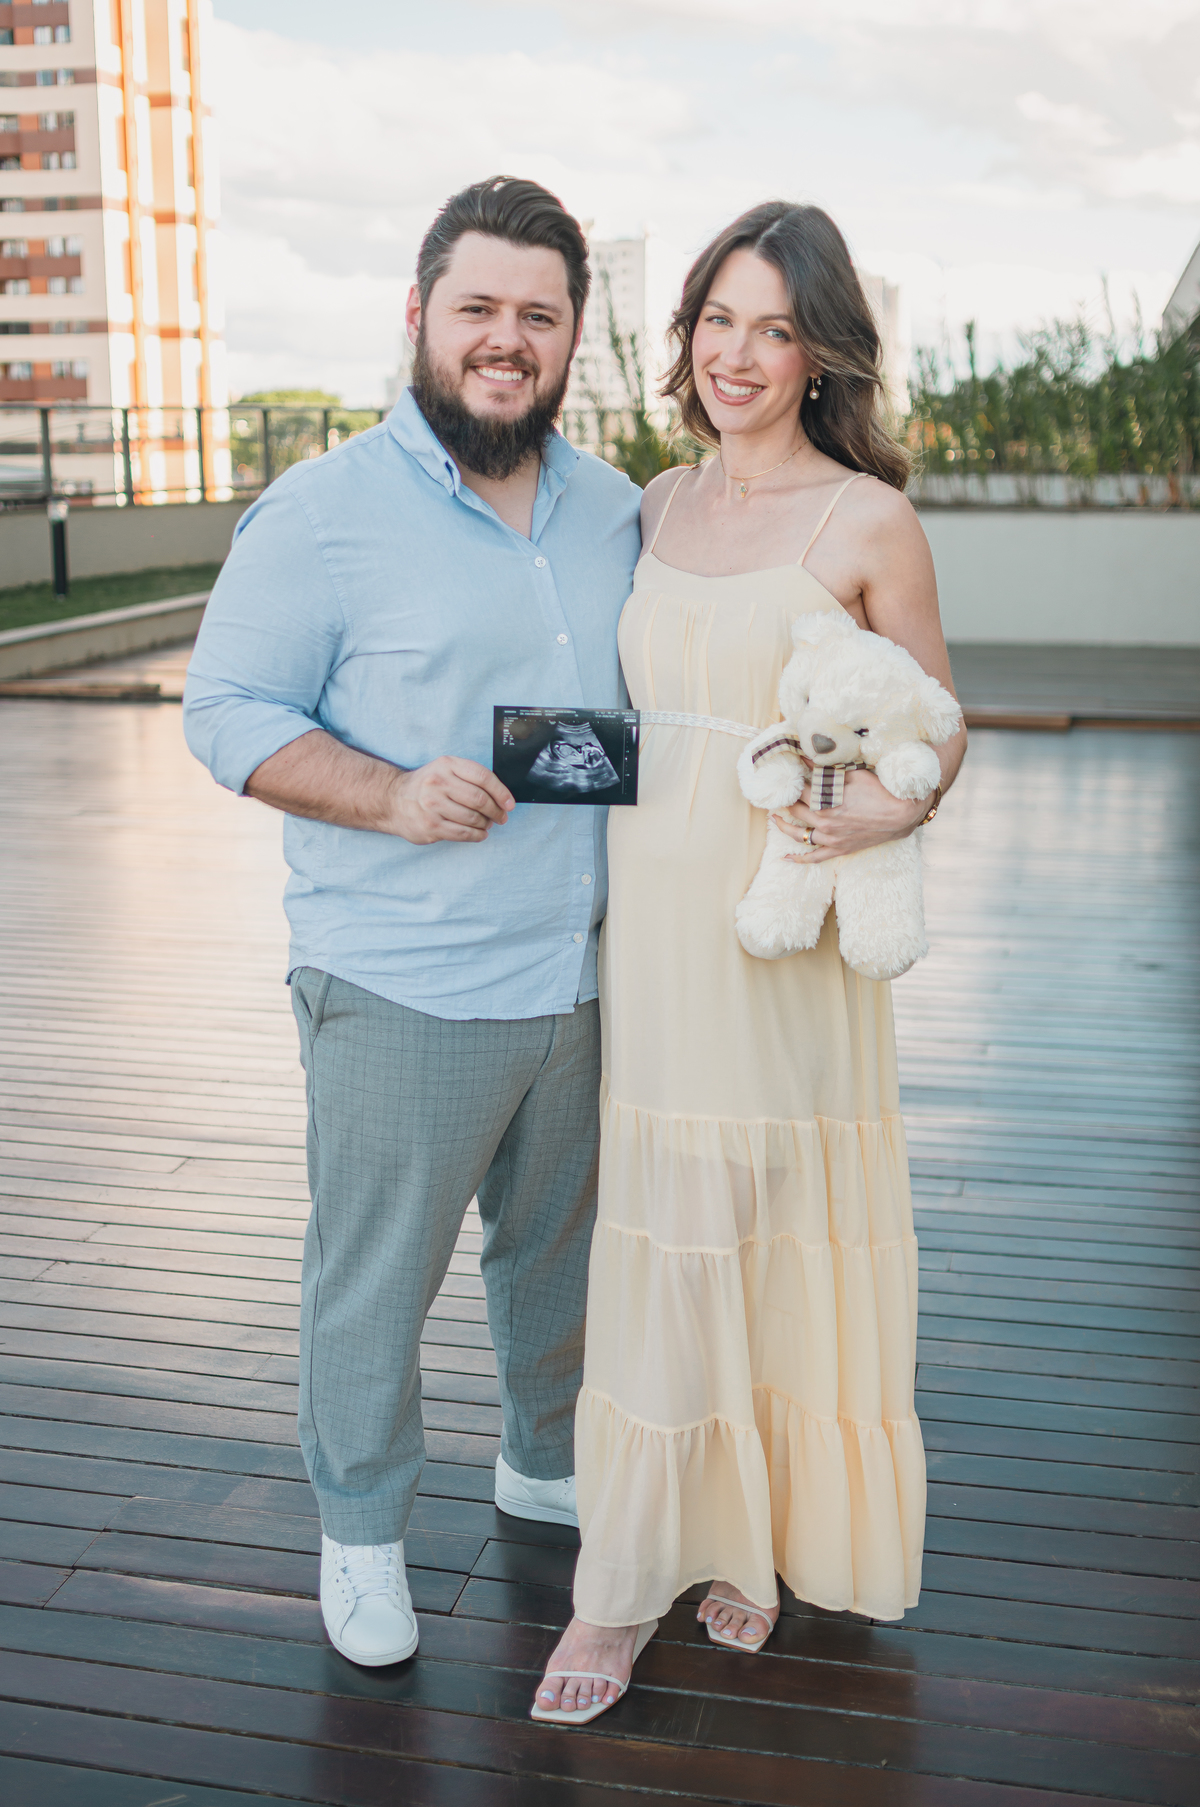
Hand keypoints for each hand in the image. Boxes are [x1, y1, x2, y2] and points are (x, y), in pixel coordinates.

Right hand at [387, 756, 514, 844]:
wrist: (392, 800)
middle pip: (480, 799)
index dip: (501, 792)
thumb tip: (501, 795)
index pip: (483, 777)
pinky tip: (479, 833)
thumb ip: (469, 776)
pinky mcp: (431, 825)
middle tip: (501, 817)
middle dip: (496, 811)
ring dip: (486, 824)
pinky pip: (462, 833)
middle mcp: (438, 783)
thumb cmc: (426, 785)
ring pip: (473, 818)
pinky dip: (476, 835)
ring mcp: (433, 806)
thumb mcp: (444, 770)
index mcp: (447, 765)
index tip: (509, 803)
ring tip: (487, 824)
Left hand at [771, 768, 925, 863]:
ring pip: (799, 835)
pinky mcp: (839, 849)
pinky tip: (786, 857)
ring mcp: (831, 839)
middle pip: (795, 811)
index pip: (799, 791)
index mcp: (825, 803)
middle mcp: (824, 823)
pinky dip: (799, 858)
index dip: (793, 781)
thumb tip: (807, 758)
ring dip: (784, 826)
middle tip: (780, 794)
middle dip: (786, 801)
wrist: (901, 814)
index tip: (787, 775)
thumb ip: (827, 770)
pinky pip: (815, 857)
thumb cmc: (879, 791)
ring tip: (775, 819)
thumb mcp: (852, 775)